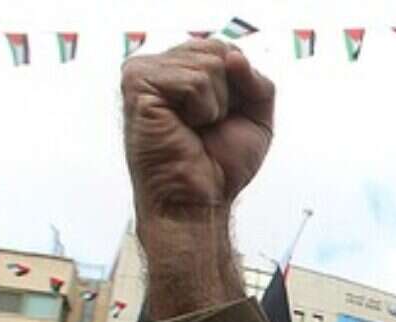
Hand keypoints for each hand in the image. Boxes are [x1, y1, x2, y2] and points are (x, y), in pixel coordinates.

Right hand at [122, 39, 274, 219]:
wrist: (199, 199)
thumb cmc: (220, 165)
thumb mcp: (257, 118)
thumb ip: (257, 81)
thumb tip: (234, 56)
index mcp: (182, 70)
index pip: (225, 49)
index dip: (240, 86)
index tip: (224, 118)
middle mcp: (161, 66)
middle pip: (219, 50)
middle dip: (229, 96)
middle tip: (208, 126)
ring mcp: (144, 71)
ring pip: (210, 66)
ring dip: (215, 107)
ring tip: (194, 128)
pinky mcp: (138, 83)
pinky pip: (194, 82)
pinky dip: (202, 110)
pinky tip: (183, 127)